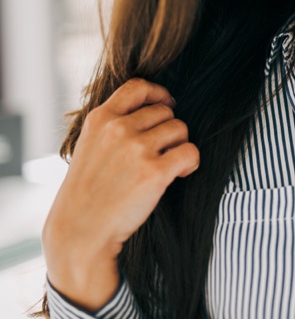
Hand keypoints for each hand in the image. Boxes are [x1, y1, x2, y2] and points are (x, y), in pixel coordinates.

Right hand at [43, 78, 199, 309]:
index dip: (158, 93)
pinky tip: (179, 174)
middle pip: (165, 112)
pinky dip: (191, 162)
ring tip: (168, 165)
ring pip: (180, 129)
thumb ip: (113, 126)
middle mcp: (118, 129)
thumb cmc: (88, 193)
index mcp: (100, 119)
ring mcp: (137, 149)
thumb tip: (153, 110)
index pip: (137, 87)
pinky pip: (190, 152)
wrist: (80, 231)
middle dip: (169, 131)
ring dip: (180, 146)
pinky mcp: (155, 171)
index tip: (167, 103)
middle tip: (161, 152)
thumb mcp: (90, 147)